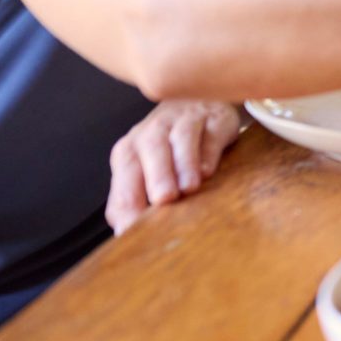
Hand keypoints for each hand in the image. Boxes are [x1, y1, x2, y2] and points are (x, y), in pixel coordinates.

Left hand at [105, 100, 242, 235]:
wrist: (194, 106)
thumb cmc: (166, 150)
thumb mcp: (144, 172)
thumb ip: (132, 199)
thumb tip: (125, 234)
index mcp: (129, 152)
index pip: (125, 180)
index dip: (129, 205)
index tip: (135, 229)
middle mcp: (153, 132)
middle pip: (152, 150)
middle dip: (157, 175)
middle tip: (164, 199)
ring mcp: (185, 121)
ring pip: (181, 138)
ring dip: (184, 163)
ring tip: (190, 187)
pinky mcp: (216, 118)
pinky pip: (211, 133)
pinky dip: (210, 151)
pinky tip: (210, 170)